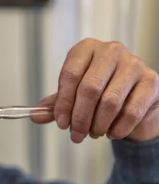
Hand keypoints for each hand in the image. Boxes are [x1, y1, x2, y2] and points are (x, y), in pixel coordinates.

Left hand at [33, 38, 158, 142]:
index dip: (63, 103)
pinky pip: (131, 111)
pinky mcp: (152, 82)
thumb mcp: (74, 96)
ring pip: (110, 102)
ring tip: (93, 134)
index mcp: (87, 49)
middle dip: (80, 117)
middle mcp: (112, 51)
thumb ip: (55, 105)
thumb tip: (35, 115)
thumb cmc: (100, 92)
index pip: (70, 75)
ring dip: (97, 124)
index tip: (61, 123)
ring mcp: (134, 64)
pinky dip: (118, 128)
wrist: (136, 98)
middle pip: (90, 88)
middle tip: (76, 135)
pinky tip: (111, 133)